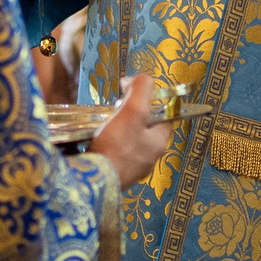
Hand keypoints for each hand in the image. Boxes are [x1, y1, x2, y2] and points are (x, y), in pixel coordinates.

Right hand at [88, 74, 173, 189]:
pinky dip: (111, 149)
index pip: (166, 118)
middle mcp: (151, 159)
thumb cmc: (117, 145)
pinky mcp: (118, 177)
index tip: (136, 97)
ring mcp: (134, 171)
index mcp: (159, 143)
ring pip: (132, 145)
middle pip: (147, 132)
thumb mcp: (133, 110)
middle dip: (135, 119)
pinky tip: (99, 144)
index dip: (154, 104)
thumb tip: (141, 79)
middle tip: (118, 110)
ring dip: (122, 134)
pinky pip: (118, 158)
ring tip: (106, 125)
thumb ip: (141, 90)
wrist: (95, 181)